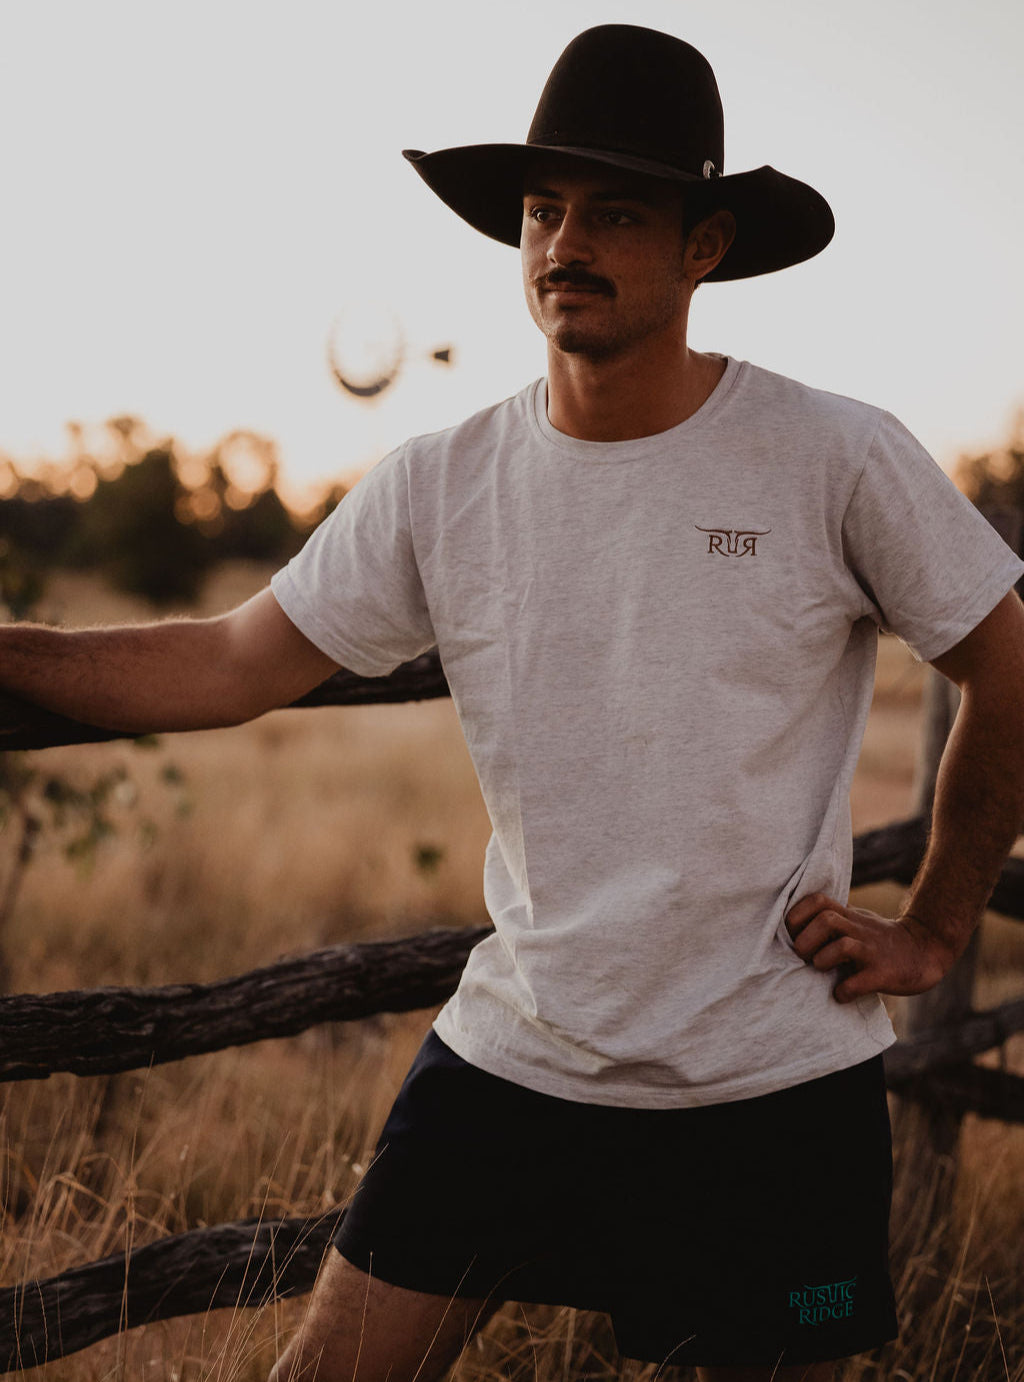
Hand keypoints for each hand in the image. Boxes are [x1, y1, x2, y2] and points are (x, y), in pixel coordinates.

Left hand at [784, 893, 954, 1003]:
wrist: (926, 949)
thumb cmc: (880, 939)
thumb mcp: (856, 921)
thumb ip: (831, 920)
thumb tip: (793, 928)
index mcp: (849, 916)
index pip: (817, 900)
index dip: (798, 914)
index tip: (790, 932)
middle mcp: (859, 929)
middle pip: (825, 920)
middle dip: (805, 940)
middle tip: (803, 955)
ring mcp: (872, 951)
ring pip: (841, 945)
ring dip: (822, 960)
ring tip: (821, 969)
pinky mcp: (883, 974)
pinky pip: (857, 982)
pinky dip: (843, 991)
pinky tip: (840, 994)